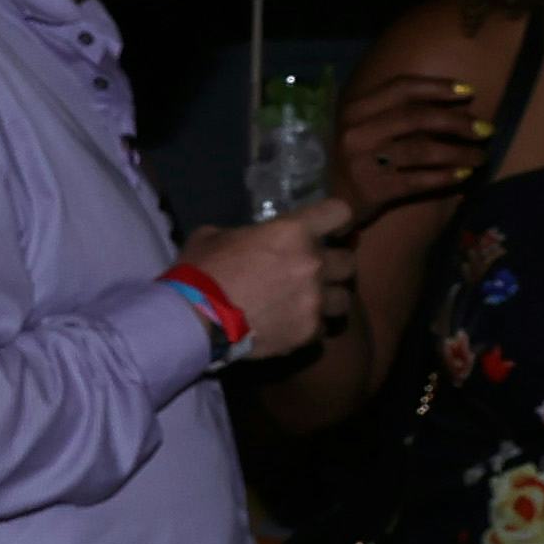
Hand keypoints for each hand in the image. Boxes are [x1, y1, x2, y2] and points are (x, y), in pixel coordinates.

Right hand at [177, 198, 351, 364]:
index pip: (339, 212)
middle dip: (334, 265)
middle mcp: (314, 263)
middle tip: (315, 272)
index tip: (333, 229)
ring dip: (329, 298)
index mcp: (293, 232)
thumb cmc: (201, 270)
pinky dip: (310, 326)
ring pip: (344, 299)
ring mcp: (315, 300)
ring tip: (311, 303)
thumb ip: (242, 235)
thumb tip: (245, 240)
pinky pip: (323, 328)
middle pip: (349, 261)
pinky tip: (292, 326)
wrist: (194, 318)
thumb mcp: (213, 237)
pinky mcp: (308, 331)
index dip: (338, 220)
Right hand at [334, 70, 488, 225]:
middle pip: (417, 117)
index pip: (401, 88)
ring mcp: (362, 161)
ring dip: (460, 152)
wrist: (328, 204)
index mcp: (354, 110)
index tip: (469, 92)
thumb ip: (398, 114)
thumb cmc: (355, 160)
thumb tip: (454, 105)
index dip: (438, 87)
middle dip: (458, 122)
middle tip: (486, 129)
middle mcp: (355, 132)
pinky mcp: (372, 189)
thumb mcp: (365, 129)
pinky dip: (446, 177)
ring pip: (422, 150)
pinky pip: (419, 180)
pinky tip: (464, 175)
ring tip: (481, 156)